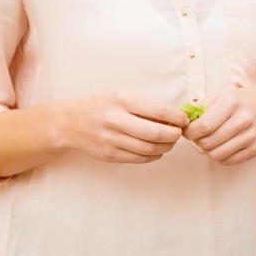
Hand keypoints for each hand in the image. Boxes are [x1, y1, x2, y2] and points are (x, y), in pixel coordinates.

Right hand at [63, 90, 186, 163]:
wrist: (70, 123)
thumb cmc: (102, 107)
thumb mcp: (122, 97)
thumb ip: (146, 106)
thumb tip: (176, 117)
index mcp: (122, 100)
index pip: (159, 111)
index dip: (177, 118)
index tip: (184, 120)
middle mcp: (116, 120)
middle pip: (156, 133)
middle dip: (174, 135)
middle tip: (179, 133)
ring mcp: (111, 140)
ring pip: (150, 149)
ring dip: (166, 147)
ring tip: (170, 141)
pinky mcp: (110, 155)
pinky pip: (140, 158)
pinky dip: (154, 155)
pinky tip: (156, 150)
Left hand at [185, 86, 255, 164]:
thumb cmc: (237, 102)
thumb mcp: (219, 96)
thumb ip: (199, 108)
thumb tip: (181, 124)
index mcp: (231, 103)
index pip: (203, 126)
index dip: (189, 132)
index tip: (187, 131)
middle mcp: (243, 119)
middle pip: (208, 143)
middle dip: (197, 141)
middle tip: (199, 136)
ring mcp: (251, 136)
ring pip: (216, 155)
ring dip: (208, 150)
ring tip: (210, 140)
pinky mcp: (255, 149)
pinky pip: (227, 161)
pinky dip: (220, 156)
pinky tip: (223, 145)